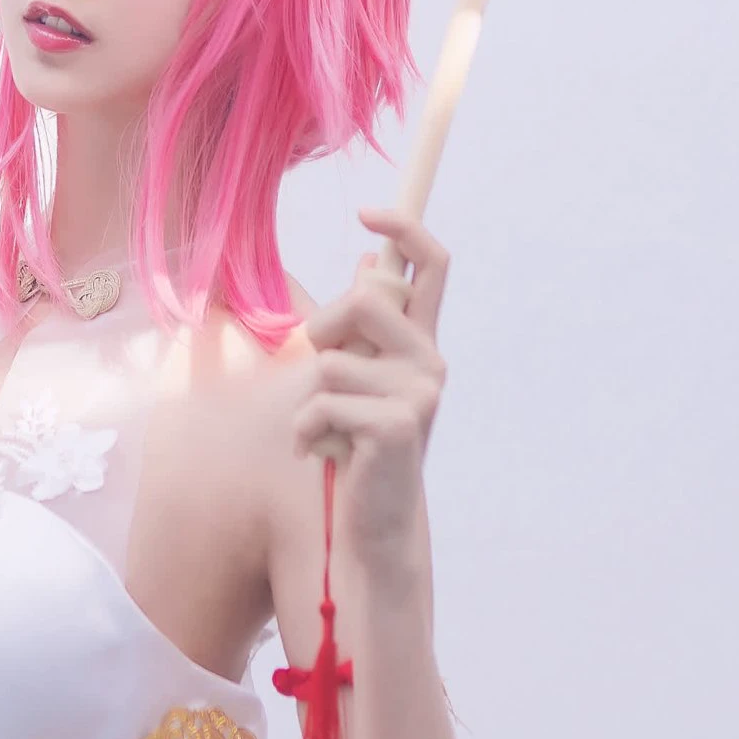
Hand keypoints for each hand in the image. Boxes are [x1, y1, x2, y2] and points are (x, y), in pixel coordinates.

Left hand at [290, 208, 452, 561]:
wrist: (373, 525)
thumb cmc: (356, 448)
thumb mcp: (357, 379)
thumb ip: (364, 328)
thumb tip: (369, 260)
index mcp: (420, 341)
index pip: (432, 265)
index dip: (404, 229)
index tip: (367, 213)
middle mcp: (430, 359)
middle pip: (362, 299)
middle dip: (322, 333)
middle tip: (328, 384)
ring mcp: (420, 392)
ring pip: (329, 361)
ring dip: (309, 404)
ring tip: (331, 435)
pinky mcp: (398, 425)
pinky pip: (321, 404)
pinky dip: (306, 434)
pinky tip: (328, 457)